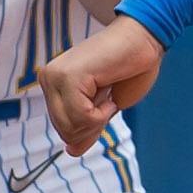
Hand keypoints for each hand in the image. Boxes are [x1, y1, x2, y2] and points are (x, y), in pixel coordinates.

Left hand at [38, 17, 165, 152]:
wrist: (143, 40)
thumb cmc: (130, 69)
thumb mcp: (105, 108)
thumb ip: (87, 127)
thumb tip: (71, 151)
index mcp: (53, 84)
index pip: (62, 128)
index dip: (89, 127)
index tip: (105, 104)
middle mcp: (48, 78)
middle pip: (64, 131)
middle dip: (92, 126)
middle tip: (108, 101)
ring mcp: (55, 76)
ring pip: (70, 126)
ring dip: (98, 119)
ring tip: (108, 94)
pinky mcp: (68, 76)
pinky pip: (81, 116)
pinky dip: (101, 113)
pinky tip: (109, 90)